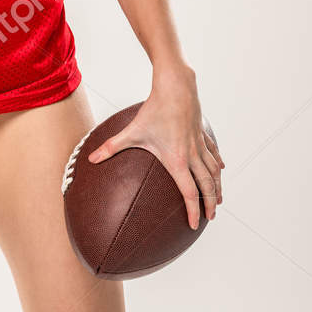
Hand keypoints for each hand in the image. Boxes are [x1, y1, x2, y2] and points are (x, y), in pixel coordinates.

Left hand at [88, 71, 223, 228]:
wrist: (175, 87)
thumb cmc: (153, 110)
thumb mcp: (131, 132)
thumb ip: (111, 147)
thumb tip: (91, 159)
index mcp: (177, 160)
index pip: (189, 193)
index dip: (192, 210)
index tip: (193, 224)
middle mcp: (192, 155)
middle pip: (207, 186)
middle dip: (210, 204)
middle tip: (210, 218)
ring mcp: (199, 144)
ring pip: (214, 171)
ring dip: (218, 187)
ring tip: (219, 200)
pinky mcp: (202, 134)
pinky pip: (213, 153)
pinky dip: (218, 164)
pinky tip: (221, 170)